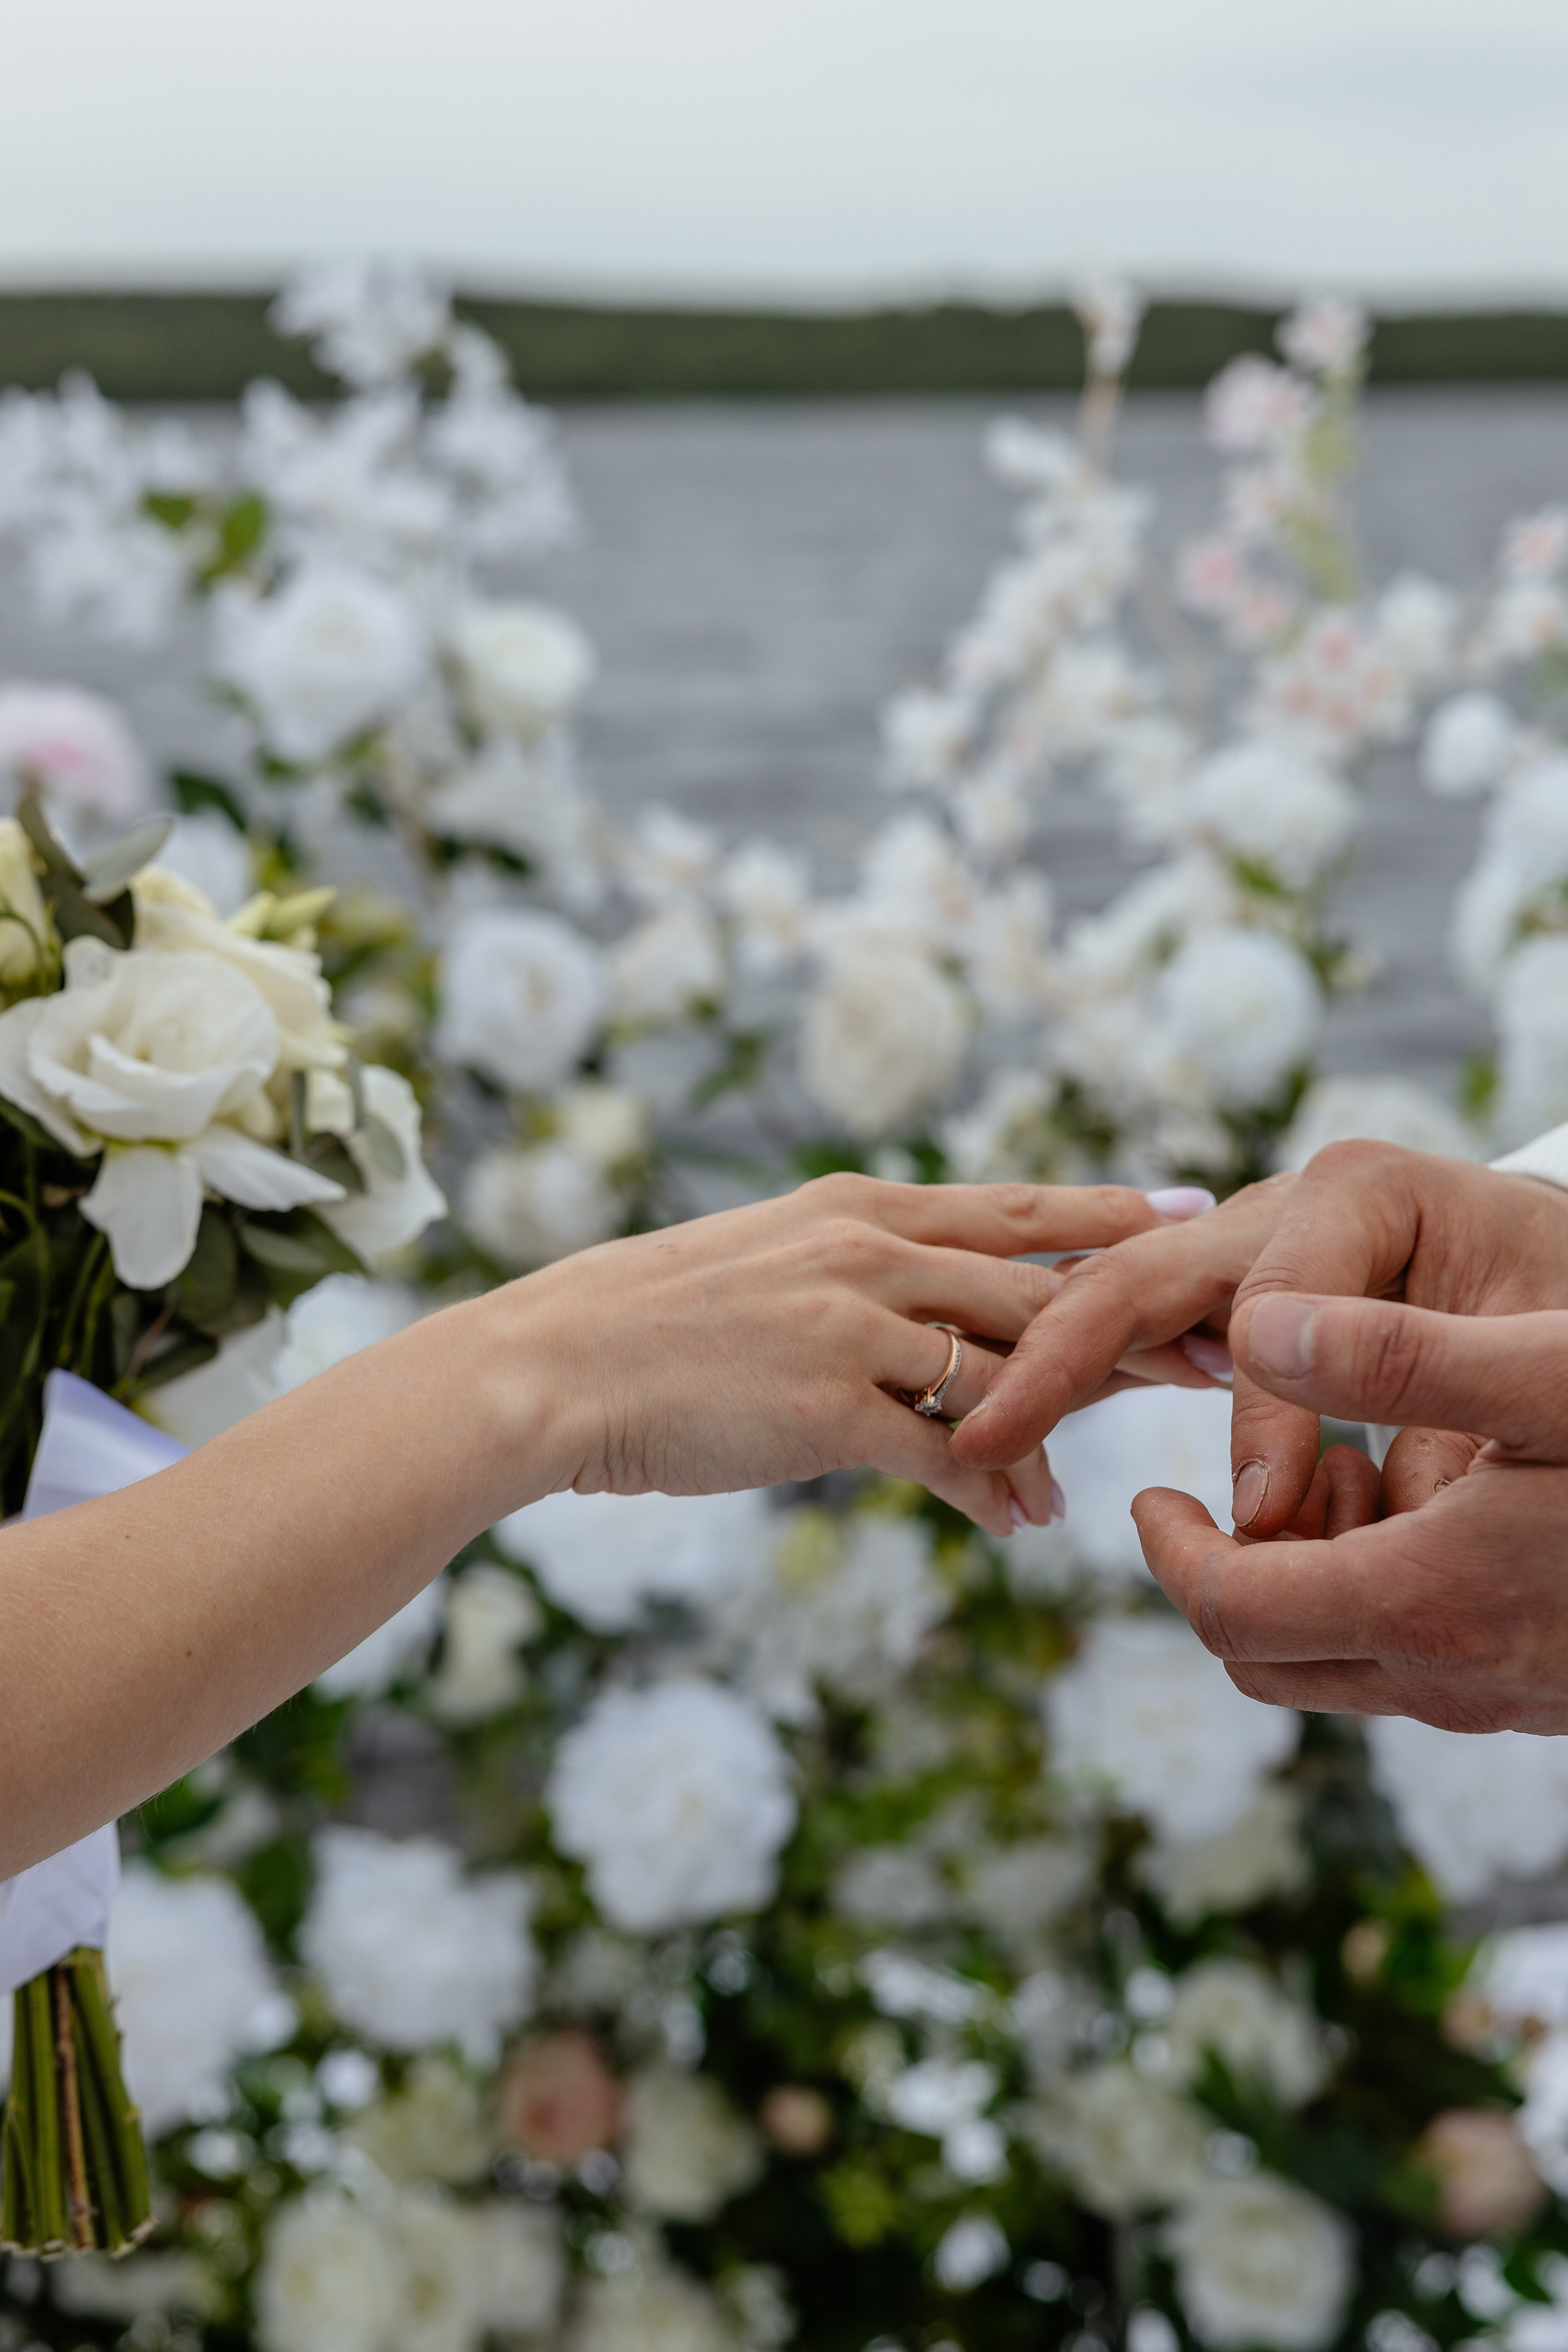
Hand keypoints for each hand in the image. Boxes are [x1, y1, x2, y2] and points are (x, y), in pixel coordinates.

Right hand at [518, 1171, 1205, 1537]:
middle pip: (1035, 1285)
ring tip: (1106, 1467)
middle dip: (1133, 1320)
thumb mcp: (765, 1261)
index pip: (1009, 1207)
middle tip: (1218, 1347)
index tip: (1186, 1208)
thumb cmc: (648, 1321)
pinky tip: (1025, 1524)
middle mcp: (868, 1252)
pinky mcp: (829, 1409)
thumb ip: (852, 1274)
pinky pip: (948, 1454)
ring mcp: (852, 1327)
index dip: (1103, 1212)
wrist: (553, 1365)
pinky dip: (997, 1491)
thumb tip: (917, 1311)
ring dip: (1063, 1425)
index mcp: (856, 1207)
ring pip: (1004, 1372)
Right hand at [950, 1141, 1567, 1535]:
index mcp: (1359, 1190)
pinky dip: (1087, 1386)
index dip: (1262, 1425)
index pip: (1271, 1311)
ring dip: (1049, 1373)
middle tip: (983, 1439)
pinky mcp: (1230, 1296)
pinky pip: (1139, 1336)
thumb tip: (1267, 1444)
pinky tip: (1033, 1438)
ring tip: (981, 1443)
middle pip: (1143, 1272)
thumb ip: (1420, 1383)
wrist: (1566, 1296)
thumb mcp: (1544, 1355)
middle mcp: (1279, 1205)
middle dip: (1058, 1358)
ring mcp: (1244, 1245)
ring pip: (1118, 1299)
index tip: (1267, 1523)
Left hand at [1134, 1286, 1567, 1732]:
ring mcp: (1490, 1699)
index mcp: (1420, 1602)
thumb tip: (1255, 1333)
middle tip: (1285, 1468)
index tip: (1150, 1493)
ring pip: (1334, 1662)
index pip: (1228, 1610)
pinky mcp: (1528, 1694)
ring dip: (1314, 1570)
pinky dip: (1378, 1592)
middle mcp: (1444, 1678)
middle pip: (1263, 1655)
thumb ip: (1396, 1355)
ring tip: (1364, 1464)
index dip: (1169, 1550)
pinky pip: (1408, 1663)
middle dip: (1238, 1560)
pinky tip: (1433, 1504)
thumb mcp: (1542, 1376)